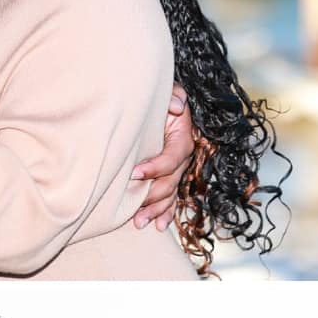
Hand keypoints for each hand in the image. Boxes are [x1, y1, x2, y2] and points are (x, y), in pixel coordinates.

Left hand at [131, 84, 192, 230]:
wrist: (162, 105)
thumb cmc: (160, 99)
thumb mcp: (168, 91)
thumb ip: (173, 96)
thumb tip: (176, 106)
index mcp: (183, 138)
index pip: (173, 158)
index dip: (155, 167)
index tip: (134, 173)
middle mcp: (184, 156)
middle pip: (171, 182)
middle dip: (152, 197)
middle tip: (133, 207)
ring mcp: (179, 169)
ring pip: (170, 194)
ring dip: (156, 210)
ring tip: (140, 223)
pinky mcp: (171, 177)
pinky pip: (172, 198)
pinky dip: (165, 213)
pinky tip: (158, 226)